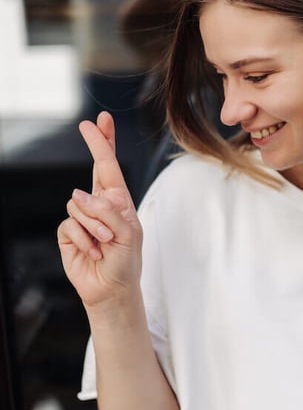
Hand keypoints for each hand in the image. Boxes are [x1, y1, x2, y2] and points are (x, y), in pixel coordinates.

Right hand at [56, 112, 142, 309]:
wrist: (112, 289)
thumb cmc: (126, 260)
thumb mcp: (127, 233)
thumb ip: (107, 211)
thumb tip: (78, 195)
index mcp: (119, 201)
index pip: (111, 167)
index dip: (105, 143)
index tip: (100, 121)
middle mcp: (100, 204)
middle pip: (94, 169)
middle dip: (95, 144)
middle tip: (88, 124)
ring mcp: (82, 217)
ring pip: (79, 205)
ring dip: (95, 227)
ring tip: (105, 244)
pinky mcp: (67, 233)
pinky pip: (70, 225)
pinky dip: (83, 240)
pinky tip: (93, 252)